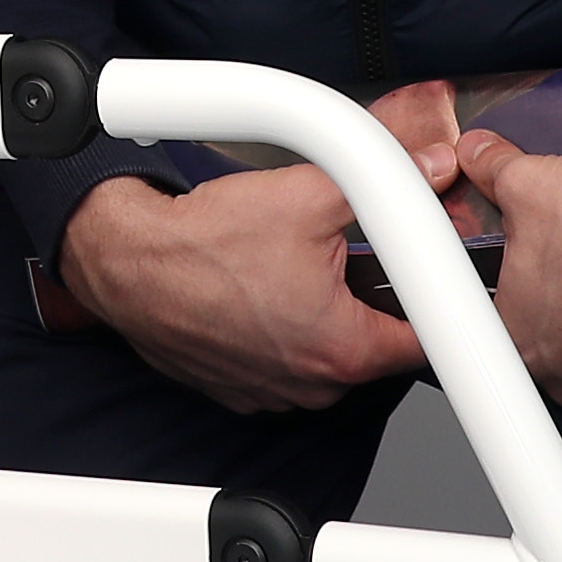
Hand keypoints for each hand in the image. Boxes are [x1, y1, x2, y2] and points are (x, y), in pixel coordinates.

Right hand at [58, 163, 437, 417]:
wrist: (128, 263)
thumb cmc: (203, 243)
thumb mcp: (307, 195)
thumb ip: (381, 181)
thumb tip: (427, 167)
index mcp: (345, 350)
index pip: (428, 337)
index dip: (433, 297)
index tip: (429, 276)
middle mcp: (314, 386)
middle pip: (376, 343)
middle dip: (367, 298)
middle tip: (340, 255)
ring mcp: (274, 394)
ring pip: (326, 353)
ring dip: (320, 316)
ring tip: (288, 270)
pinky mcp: (241, 390)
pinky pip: (282, 363)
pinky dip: (279, 331)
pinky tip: (258, 292)